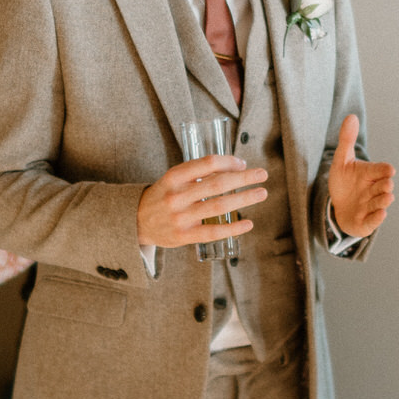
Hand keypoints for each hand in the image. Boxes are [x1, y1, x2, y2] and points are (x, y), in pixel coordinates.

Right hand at [137, 154, 267, 249]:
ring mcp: (180, 217)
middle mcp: (177, 196)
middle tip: (263, 174)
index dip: (228, 161)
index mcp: (174, 177)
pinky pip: (212, 232)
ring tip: (261, 193)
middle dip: (243, 178)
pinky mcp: (183, 236)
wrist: (136, 222)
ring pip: (218, 206)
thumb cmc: (163, 196)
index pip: (206, 164)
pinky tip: (248, 223)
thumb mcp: (173, 179)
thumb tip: (234, 167)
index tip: (242, 163)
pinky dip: (233, 228)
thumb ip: (197, 174)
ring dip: (244, 199)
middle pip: (217, 184)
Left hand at [328, 113, 394, 238]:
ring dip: (383, 201)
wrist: (337, 206)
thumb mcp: (341, 160)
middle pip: (383, 187)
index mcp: (371, 174)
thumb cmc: (343, 181)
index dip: (384, 170)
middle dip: (385, 186)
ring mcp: (371, 206)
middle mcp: (374, 190)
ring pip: (380, 203)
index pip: (381, 170)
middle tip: (387, 184)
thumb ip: (347, 140)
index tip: (389, 170)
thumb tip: (351, 116)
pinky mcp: (366, 221)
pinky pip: (373, 220)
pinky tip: (381, 213)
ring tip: (387, 197)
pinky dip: (377, 218)